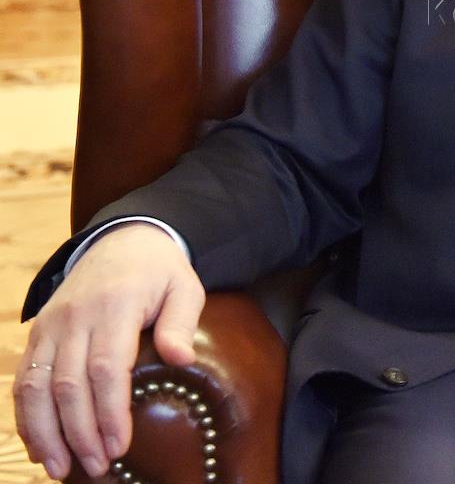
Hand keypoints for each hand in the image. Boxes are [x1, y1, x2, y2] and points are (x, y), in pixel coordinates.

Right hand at [13, 223, 204, 480]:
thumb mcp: (185, 286)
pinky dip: (27, 417)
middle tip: (98, 466)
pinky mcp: (38, 333)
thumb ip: (181, 322)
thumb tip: (181, 360)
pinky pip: (23, 380)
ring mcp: (51, 325)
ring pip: (35, 386)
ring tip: (61, 468)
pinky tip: (40, 445)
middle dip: (80, 432)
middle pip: (68, 384)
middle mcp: (76, 317)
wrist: (124, 240)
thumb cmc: (161, 271)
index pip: (106, 367)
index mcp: (116, 304)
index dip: (109, 411)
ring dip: (45, 432)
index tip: (120, 445)